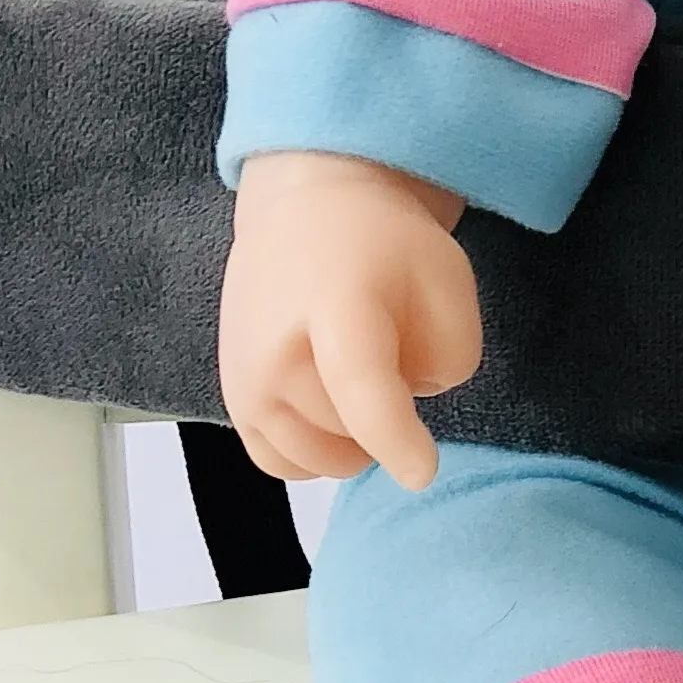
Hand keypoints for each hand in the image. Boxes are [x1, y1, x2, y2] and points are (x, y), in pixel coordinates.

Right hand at [218, 151, 482, 490]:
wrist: (305, 209)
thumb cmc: (385, 244)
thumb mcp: (448, 278)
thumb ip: (451, 353)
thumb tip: (412, 403)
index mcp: (335, 305)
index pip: (359, 388)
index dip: (394, 439)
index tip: (423, 473)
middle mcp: (275, 349)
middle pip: (349, 432)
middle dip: (389, 414)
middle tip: (392, 353)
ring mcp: (245, 380)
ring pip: (319, 459)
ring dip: (354, 438)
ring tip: (360, 376)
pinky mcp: (231, 401)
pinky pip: (284, 464)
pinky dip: (317, 453)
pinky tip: (333, 408)